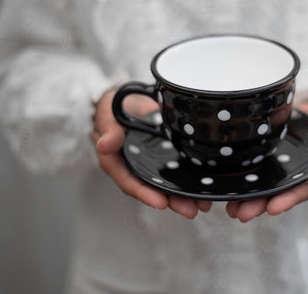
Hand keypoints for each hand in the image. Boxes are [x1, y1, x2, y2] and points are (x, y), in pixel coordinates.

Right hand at [92, 90, 211, 218]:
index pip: (129, 181)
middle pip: (152, 189)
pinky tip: (204, 188)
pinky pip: (176, 172)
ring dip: (184, 196)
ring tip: (201, 204)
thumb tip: (104, 145)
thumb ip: (108, 130)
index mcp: (116, 160)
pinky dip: (189, 181)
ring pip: (166, 185)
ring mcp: (151, 163)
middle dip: (171, 201)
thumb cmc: (115, 107)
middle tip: (189, 210)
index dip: (144, 193)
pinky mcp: (165, 156)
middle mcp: (134, 167)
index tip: (160, 202)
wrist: (128, 97)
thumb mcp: (108, 114)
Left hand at [226, 100, 307, 221]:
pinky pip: (255, 166)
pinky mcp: (269, 152)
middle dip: (260, 205)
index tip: (273, 209)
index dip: (288, 199)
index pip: (302, 189)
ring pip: (264, 184)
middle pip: (278, 192)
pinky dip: (242, 176)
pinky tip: (227, 185)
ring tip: (231, 208)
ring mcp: (282, 163)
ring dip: (247, 198)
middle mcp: (297, 172)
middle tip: (242, 214)